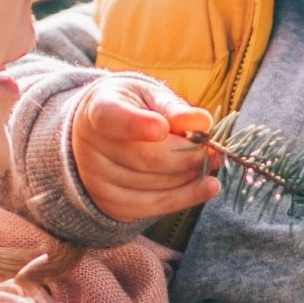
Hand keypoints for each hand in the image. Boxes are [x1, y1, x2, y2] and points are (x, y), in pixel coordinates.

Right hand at [69, 75, 223, 222]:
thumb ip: (174, 107)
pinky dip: (187, 196)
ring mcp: (97, 179)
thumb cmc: (135, 109)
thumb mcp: (151, 96)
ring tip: (210, 161)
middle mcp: (90, 147)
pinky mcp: (112, 204)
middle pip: (145, 157)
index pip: (111, 118)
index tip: (161, 127)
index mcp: (99, 109)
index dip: (137, 125)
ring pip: (154, 183)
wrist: (106, 135)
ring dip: (190, 175)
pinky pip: (155, 206)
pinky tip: (207, 186)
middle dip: (187, 155)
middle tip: (213, 149)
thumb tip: (201, 121)